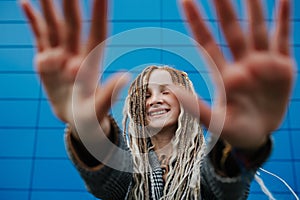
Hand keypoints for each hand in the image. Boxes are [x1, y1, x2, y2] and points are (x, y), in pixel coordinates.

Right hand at [21, 0, 128, 137]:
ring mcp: (60, 55)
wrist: (75, 119)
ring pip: (54, 25)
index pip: (97, 31)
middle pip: (73, 22)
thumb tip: (125, 76)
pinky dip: (33, 21)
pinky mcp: (45, 61)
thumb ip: (109, 93)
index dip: (99, 12)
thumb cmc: (90, 118)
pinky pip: (39, 36)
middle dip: (69, 1)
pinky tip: (26, 4)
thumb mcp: (98, 108)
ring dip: (49, 5)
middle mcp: (76, 54)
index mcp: (91, 62)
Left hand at [180, 0, 293, 149]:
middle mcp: (241, 64)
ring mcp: (262, 63)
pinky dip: (284, 20)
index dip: (196, 22)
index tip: (185, 0)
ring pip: (256, 28)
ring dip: (253, 7)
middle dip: (223, 6)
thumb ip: (195, 108)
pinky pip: (282, 39)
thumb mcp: (216, 122)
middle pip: (231, 29)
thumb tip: (170, 92)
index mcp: (224, 75)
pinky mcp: (281, 67)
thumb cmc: (234, 130)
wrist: (257, 135)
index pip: (207, 42)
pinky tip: (284, 1)